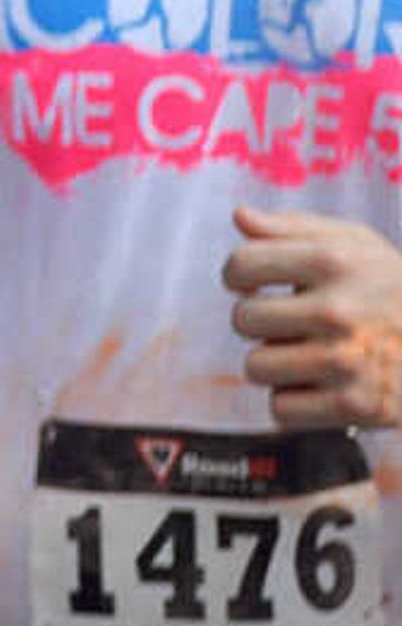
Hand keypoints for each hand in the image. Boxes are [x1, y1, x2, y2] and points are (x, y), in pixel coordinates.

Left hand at [225, 206, 401, 426]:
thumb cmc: (394, 290)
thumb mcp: (357, 244)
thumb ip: (293, 229)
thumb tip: (240, 217)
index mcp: (333, 261)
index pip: (241, 266)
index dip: (240, 276)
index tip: (254, 284)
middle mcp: (338, 310)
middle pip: (243, 320)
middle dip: (263, 323)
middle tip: (297, 323)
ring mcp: (347, 361)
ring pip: (256, 367)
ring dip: (278, 364)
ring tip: (313, 354)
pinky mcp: (356, 406)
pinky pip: (281, 408)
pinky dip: (297, 403)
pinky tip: (324, 386)